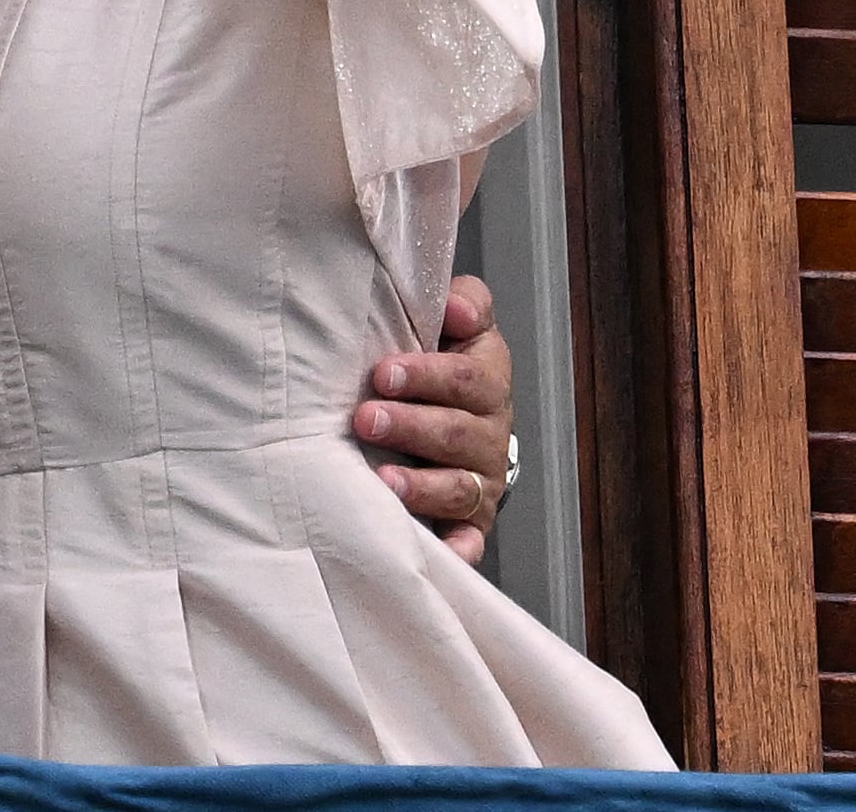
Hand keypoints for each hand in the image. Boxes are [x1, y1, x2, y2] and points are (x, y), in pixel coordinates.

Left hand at [353, 275, 515, 565]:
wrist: (460, 417)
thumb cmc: (441, 366)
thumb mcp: (456, 324)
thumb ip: (461, 303)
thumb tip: (454, 307)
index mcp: (487, 380)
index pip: (465, 377)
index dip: (425, 375)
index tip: (383, 372)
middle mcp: (489, 433)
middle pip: (457, 433)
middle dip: (410, 426)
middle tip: (366, 419)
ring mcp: (482, 480)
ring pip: (459, 487)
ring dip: (421, 485)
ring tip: (383, 481)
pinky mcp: (472, 520)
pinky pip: (469, 538)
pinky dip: (459, 548)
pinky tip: (442, 552)